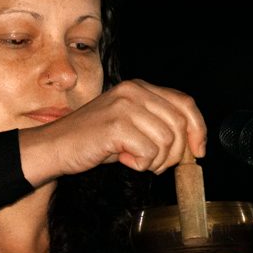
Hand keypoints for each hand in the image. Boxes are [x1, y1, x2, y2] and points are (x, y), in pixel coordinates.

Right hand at [18, 79, 205, 186]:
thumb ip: (156, 124)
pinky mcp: (116, 125)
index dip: (197, 128)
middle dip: (175, 153)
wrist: (54, 147)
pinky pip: (149, 152)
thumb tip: (191, 145)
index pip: (184, 103)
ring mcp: (124, 106)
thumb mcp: (129, 125)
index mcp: (138, 87)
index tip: (197, 152)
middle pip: (178, 124)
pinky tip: (123, 160)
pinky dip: (140, 164)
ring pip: (166, 141)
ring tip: (136, 161)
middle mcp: (133, 91)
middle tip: (157, 165)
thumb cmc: (91, 141)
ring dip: (156, 161)